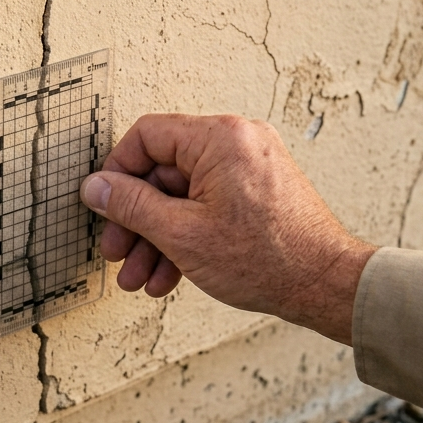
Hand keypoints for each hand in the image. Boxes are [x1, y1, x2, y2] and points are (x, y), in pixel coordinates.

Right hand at [78, 114, 375, 343]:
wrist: (325, 285)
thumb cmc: (270, 258)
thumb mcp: (180, 233)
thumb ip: (130, 206)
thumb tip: (96, 188)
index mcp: (219, 138)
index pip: (146, 137)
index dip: (117, 174)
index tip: (103, 205)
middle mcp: (237, 143)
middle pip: (162, 173)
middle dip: (136, 221)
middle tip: (118, 252)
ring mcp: (249, 167)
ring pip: (182, 196)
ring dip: (156, 238)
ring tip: (140, 276)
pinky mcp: (256, 192)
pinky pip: (206, 206)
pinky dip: (185, 237)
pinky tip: (169, 273)